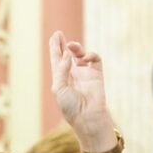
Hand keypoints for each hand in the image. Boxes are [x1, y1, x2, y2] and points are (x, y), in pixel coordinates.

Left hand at [48, 31, 113, 150]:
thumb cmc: (70, 106)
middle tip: (60, 35)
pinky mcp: (97, 75)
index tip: (56, 35)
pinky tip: (86, 57)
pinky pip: (94, 59)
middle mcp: (72, 74)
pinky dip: (91, 54)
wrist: (88, 117)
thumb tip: (67, 52)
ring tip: (73, 47)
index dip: (55, 47)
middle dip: (64, 44)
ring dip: (76, 48)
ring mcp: (85, 74)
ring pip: (81, 54)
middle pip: (67, 55)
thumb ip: (61, 69)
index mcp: (61, 78)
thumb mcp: (59, 87)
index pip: (57, 59)